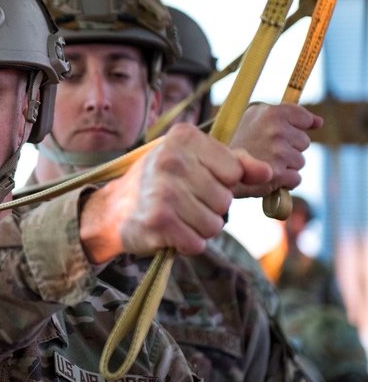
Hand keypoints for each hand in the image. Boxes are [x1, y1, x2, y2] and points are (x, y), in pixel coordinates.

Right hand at [79, 124, 271, 261]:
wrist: (113, 210)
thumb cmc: (160, 182)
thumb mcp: (193, 160)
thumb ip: (233, 162)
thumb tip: (267, 173)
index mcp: (183, 138)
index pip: (234, 171)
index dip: (220, 183)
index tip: (196, 180)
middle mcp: (172, 160)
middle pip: (225, 200)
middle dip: (209, 208)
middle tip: (182, 202)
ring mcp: (164, 191)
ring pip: (215, 224)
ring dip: (198, 227)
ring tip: (176, 216)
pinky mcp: (159, 221)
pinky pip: (197, 243)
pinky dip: (186, 243)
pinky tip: (170, 231)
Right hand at [228, 103, 321, 197]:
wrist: (217, 166)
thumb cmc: (240, 141)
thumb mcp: (255, 117)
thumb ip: (288, 114)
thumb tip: (319, 122)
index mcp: (272, 113)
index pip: (304, 119)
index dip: (294, 127)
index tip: (279, 132)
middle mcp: (277, 131)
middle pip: (304, 142)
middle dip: (290, 147)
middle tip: (266, 150)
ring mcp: (278, 153)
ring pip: (300, 161)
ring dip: (286, 165)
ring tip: (265, 162)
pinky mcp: (278, 174)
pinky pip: (296, 178)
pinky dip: (285, 181)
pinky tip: (268, 175)